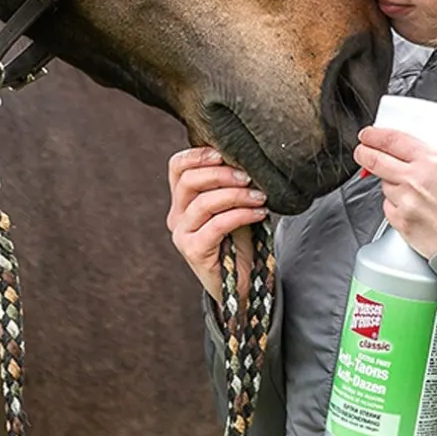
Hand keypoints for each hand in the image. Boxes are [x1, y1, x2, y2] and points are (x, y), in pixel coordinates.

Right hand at [167, 147, 267, 304]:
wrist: (243, 282)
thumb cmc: (240, 240)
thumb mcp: (233, 205)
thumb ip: (229, 184)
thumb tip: (245, 157)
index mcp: (182, 201)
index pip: (177, 167)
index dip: (199, 154)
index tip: (225, 153)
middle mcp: (176, 216)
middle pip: (188, 180)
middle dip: (221, 174)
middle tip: (248, 177)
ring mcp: (182, 234)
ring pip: (204, 202)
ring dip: (236, 195)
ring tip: (260, 197)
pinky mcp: (193, 250)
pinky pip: (217, 225)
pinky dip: (241, 214)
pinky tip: (259, 213)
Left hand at [352, 126, 436, 257]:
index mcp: (434, 161)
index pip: (394, 140)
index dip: (375, 136)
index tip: (368, 135)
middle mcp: (415, 179)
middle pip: (375, 160)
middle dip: (364, 153)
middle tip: (363, 151)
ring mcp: (405, 202)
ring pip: (384, 185)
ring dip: (390, 183)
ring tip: (412, 193)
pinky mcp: (400, 223)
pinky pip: (388, 208)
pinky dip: (396, 205)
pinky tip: (414, 210)